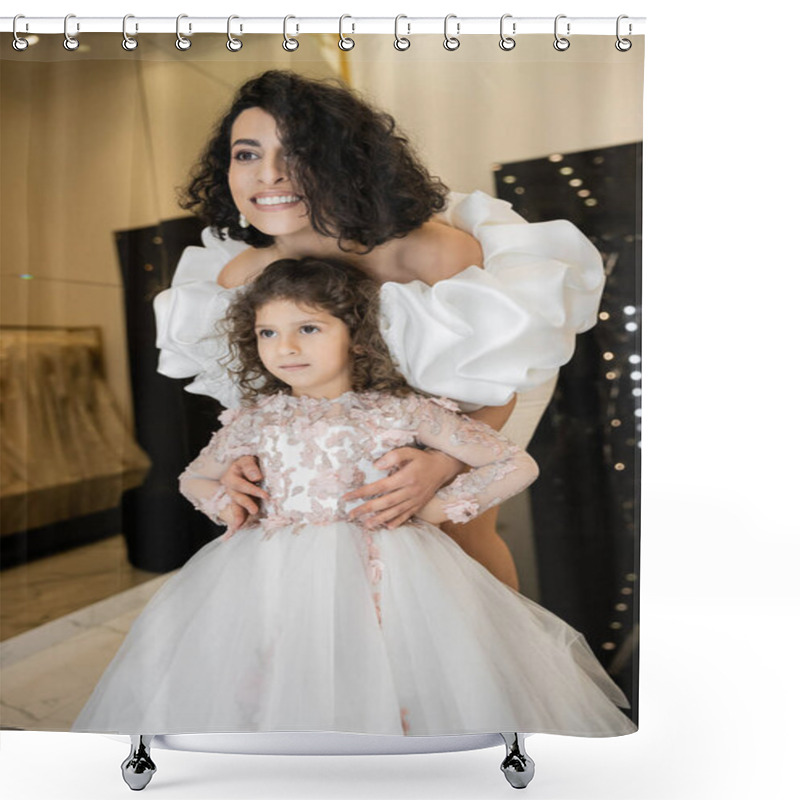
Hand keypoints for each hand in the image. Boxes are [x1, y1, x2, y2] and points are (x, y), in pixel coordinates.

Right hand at [220, 456, 269, 520]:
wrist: (249, 465)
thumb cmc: (250, 461)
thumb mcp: (248, 459)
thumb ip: (250, 467)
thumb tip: (256, 477)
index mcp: (232, 475)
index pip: (241, 483)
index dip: (252, 490)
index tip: (265, 495)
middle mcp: (231, 487)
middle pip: (238, 496)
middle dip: (246, 503)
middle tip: (255, 510)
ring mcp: (234, 495)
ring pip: (236, 505)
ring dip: (239, 514)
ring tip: (239, 524)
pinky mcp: (239, 503)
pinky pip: (238, 511)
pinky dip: (239, 519)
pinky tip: (237, 527)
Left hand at [344, 448, 462, 529]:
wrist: (442, 467)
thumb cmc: (422, 459)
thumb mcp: (409, 451)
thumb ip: (393, 456)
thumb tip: (376, 465)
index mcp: (406, 477)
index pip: (380, 486)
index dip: (363, 492)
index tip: (348, 497)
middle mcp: (410, 491)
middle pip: (385, 502)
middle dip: (366, 509)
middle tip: (351, 515)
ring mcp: (415, 500)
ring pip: (395, 512)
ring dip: (379, 519)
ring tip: (366, 524)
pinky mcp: (419, 505)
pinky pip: (407, 516)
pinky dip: (397, 522)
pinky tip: (387, 527)